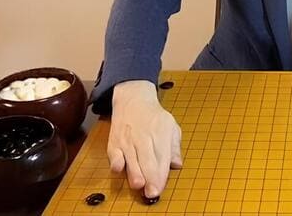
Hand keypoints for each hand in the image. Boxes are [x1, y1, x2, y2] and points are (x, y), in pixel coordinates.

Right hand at [107, 80, 182, 197]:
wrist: (133, 100)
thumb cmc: (154, 117)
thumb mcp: (171, 127)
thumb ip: (174, 147)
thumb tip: (177, 164)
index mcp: (161, 133)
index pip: (162, 157)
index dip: (161, 175)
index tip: (161, 187)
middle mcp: (144, 137)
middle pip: (147, 160)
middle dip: (150, 178)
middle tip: (152, 193)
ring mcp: (128, 140)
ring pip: (131, 158)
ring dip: (134, 172)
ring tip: (139, 185)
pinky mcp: (115, 142)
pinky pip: (113, 153)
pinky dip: (115, 160)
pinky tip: (119, 168)